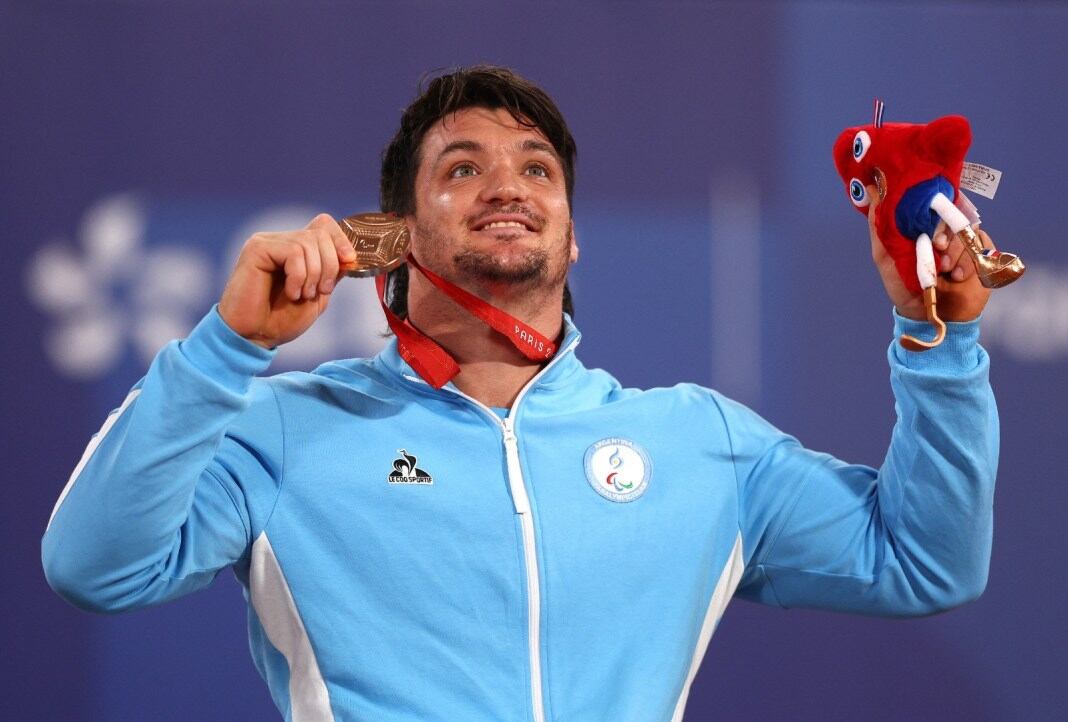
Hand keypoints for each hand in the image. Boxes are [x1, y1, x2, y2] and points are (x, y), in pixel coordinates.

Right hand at [218, 213, 356, 347]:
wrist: (255, 337)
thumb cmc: (281, 320)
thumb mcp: (318, 295)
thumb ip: (333, 273)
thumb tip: (349, 256)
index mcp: (297, 249)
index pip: (324, 224)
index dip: (341, 239)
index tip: (349, 261)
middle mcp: (282, 241)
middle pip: (321, 233)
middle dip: (330, 266)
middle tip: (320, 291)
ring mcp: (268, 242)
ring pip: (308, 242)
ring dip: (313, 275)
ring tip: (302, 295)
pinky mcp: (257, 248)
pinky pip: (292, 252)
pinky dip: (298, 276)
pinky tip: (291, 292)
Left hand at [867, 185, 991, 321]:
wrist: (929, 316)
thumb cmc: (904, 286)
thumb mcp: (885, 256)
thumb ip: (879, 225)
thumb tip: (872, 191)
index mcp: (924, 226)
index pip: (933, 202)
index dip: (932, 205)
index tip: (927, 218)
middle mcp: (946, 230)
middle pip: (953, 213)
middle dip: (945, 230)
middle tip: (937, 247)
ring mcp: (965, 242)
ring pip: (968, 230)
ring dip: (956, 250)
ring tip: (944, 269)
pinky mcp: (983, 256)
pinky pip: (982, 246)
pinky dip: (968, 261)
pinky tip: (956, 276)